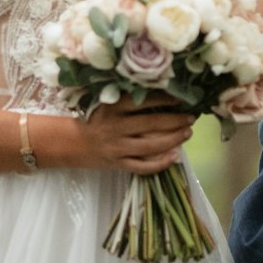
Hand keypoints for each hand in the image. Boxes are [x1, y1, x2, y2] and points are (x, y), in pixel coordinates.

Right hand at [76, 98, 195, 174]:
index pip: (143, 101)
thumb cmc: (94, 119)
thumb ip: (128, 101)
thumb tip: (161, 95)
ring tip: (187, 133)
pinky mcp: (118, 164)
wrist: (72, 143)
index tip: (180, 98)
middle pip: (151, 125)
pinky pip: (142, 167)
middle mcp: (115, 127)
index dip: (164, 100)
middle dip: (175, 121)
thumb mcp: (106, 104)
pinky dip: (160, 164)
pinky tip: (174, 157)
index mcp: (112, 108)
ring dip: (173, 140)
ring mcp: (117, 148)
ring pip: (150, 146)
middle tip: (191, 118)